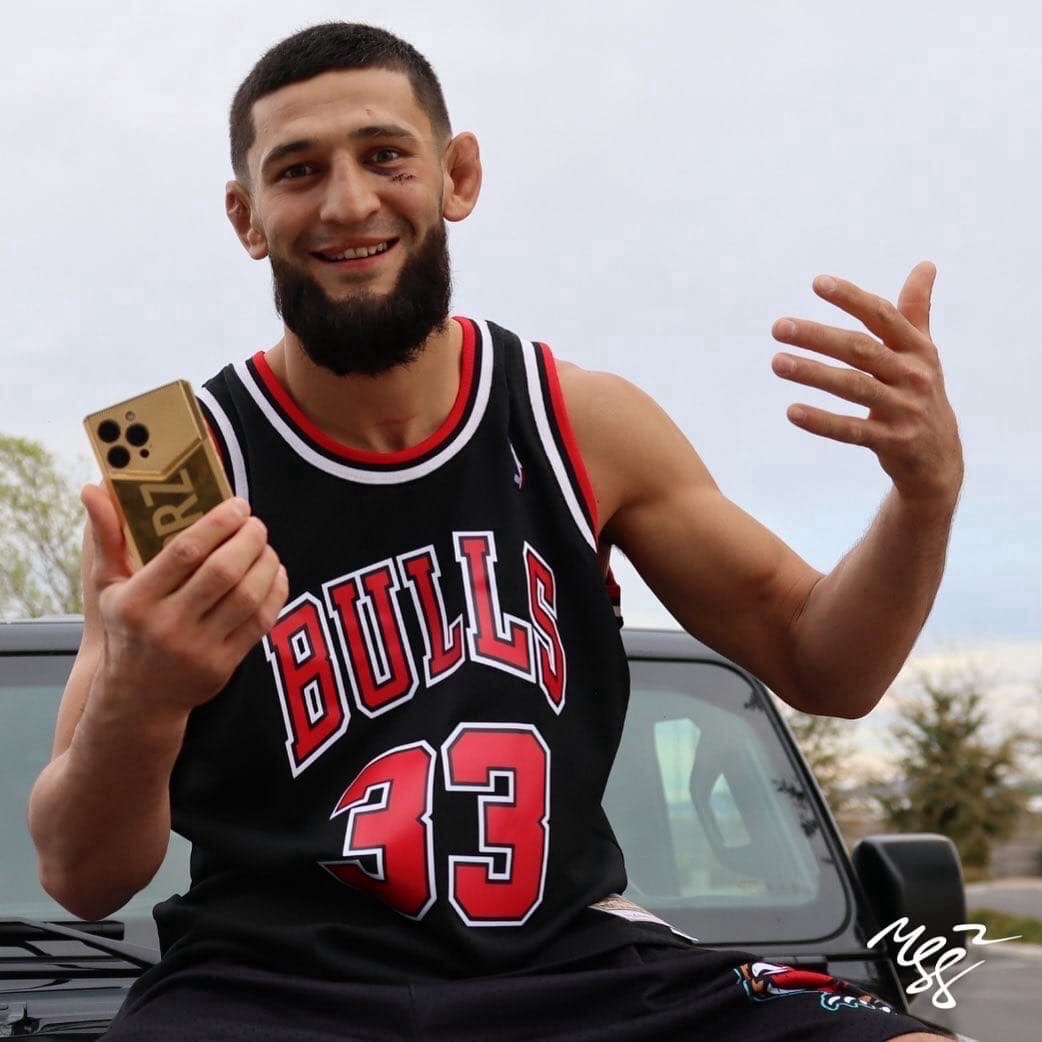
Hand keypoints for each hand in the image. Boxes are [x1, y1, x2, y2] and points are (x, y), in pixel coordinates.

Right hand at [82, 485, 288, 720]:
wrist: (138, 698)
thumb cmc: (127, 629)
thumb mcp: (108, 587)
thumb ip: (107, 536)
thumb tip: (93, 488)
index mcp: (137, 600)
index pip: (185, 552)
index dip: (218, 523)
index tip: (238, 504)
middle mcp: (167, 625)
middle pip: (222, 572)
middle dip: (248, 540)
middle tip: (256, 523)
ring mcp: (198, 648)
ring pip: (247, 596)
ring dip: (265, 563)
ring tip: (265, 546)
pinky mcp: (223, 665)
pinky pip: (261, 622)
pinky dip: (275, 592)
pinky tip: (274, 574)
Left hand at [770, 262, 962, 507]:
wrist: (939, 458)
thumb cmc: (921, 394)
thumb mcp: (924, 352)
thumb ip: (916, 311)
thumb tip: (926, 265)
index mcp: (918, 349)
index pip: (882, 316)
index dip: (851, 298)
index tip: (817, 283)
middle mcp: (913, 376)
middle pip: (861, 350)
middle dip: (819, 336)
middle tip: (778, 327)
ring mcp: (904, 410)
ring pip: (854, 387)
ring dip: (813, 373)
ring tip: (777, 362)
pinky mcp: (892, 442)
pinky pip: (851, 430)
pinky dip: (821, 421)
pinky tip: (791, 411)